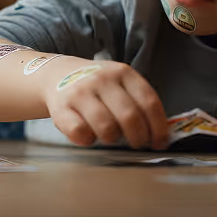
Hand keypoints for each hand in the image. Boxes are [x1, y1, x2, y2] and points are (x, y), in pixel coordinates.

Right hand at [43, 62, 168, 149]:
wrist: (56, 74)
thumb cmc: (96, 85)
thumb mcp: (119, 82)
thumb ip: (137, 101)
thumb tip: (160, 133)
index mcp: (123, 72)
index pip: (149, 101)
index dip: (158, 127)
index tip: (160, 142)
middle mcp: (102, 79)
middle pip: (130, 116)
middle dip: (138, 137)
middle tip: (138, 144)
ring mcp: (80, 92)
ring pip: (106, 127)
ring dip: (113, 139)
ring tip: (110, 136)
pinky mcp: (61, 108)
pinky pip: (80, 133)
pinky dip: (88, 140)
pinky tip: (89, 135)